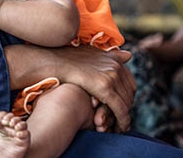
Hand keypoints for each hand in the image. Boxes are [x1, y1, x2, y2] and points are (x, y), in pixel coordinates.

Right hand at [5, 44, 135, 131]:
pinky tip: (120, 127)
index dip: (127, 96)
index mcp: (114, 59)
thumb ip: (110, 56)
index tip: (122, 106)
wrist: (52, 63)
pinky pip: (119, 108)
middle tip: (121, 120)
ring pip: (126, 102)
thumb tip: (129, 54)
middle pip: (129, 93)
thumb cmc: (66, 61)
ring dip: (124, 116)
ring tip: (119, 126)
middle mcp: (116, 66)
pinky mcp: (105, 87)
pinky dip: (122, 119)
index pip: (129, 82)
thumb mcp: (92, 54)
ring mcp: (111, 75)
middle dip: (127, 107)